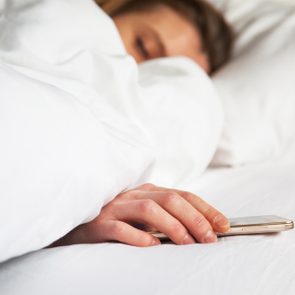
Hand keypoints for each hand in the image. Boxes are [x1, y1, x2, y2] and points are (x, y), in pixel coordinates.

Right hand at [51, 183, 229, 246]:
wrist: (79, 224)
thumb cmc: (117, 220)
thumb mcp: (144, 215)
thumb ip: (166, 216)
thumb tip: (199, 229)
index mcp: (147, 191)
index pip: (182, 195)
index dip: (205, 208)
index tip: (223, 224)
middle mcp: (134, 195)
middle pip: (170, 199)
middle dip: (195, 218)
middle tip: (210, 238)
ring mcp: (116, 207)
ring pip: (150, 209)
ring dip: (173, 226)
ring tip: (188, 243)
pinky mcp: (100, 222)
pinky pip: (121, 227)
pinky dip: (139, 236)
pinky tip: (153, 246)